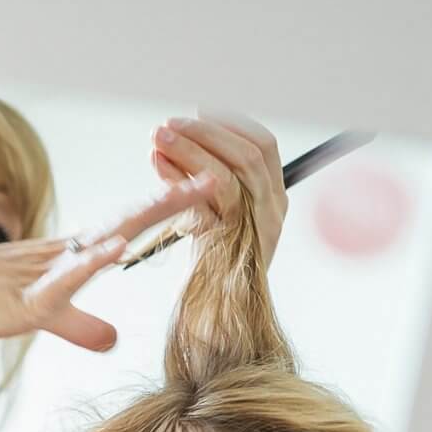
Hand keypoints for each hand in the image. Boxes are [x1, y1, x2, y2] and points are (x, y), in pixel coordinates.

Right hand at [0, 177, 208, 353]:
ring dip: (142, 219)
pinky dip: (90, 263)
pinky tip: (116, 249)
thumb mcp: (41, 316)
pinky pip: (64, 279)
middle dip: (173, 199)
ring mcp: (46, 272)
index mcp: (71, 254)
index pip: (129, 224)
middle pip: (128, 220)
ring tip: (182, 197)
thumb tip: (115, 339)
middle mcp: (64, 253)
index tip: (210, 190)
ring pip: (103, 240)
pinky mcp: (27, 299)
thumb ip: (80, 325)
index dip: (168, 208)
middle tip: (219, 176)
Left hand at [151, 110, 287, 267]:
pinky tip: (157, 164)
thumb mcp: (209, 215)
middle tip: (168, 123)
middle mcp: (272, 211)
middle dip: (206, 131)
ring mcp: (256, 230)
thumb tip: (172, 138)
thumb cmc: (207, 269)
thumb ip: (201, 181)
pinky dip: (178, 179)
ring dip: (190, 148)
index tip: (199, 109)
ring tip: (158, 137)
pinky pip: (206, 204)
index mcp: (273, 199)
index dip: (232, 123)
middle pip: (249, 153)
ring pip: (229, 175)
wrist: (212, 322)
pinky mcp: (230, 247)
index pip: (263, 145)